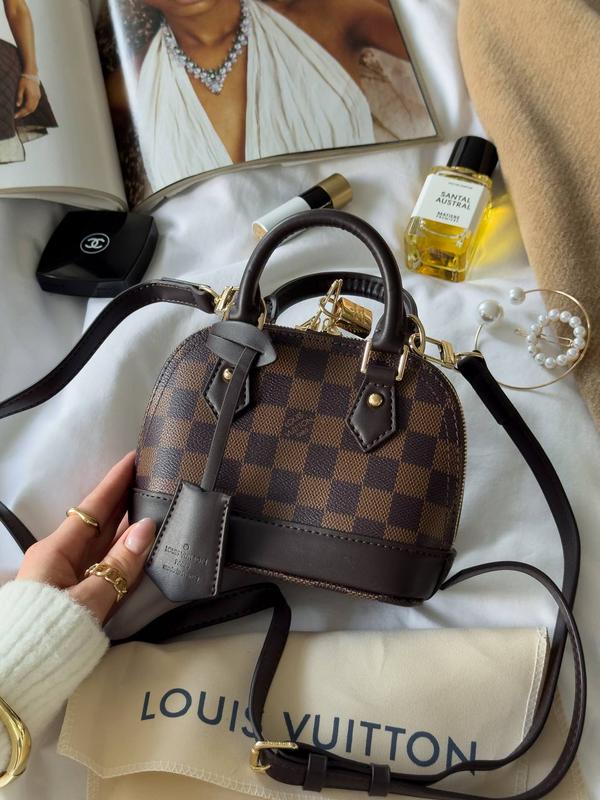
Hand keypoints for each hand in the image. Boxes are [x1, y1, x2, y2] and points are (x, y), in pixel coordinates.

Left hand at [14, 75, 40, 118]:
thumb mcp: (20, 88)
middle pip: (30, 110)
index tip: (15, 116)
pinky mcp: (38, 96)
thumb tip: (17, 105)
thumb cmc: (24, 80)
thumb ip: (19, 97)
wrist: (31, 74)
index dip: (21, 113)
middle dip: (24, 114)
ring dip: (27, 112)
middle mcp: (36, 98)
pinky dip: (30, 108)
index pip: (26, 108)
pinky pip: (35, 105)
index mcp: (31, 97)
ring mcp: (38, 97)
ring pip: (33, 108)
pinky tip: (26, 108)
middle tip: (17, 116)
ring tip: (21, 113)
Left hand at [16, 452, 155, 623]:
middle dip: (124, 499)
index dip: (115, 482)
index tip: (134, 458)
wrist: (20, 674)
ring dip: (126, 525)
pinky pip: (102, 564)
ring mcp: (67, 576)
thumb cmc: (51, 631)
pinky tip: (140, 544)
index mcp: (56, 550)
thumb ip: (120, 565)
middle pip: (98, 522)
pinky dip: (122, 551)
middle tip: (151, 478)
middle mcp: (60, 557)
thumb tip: (146, 529)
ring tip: (153, 505)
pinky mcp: (74, 594)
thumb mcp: (90, 599)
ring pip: (101, 543)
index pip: (93, 507)